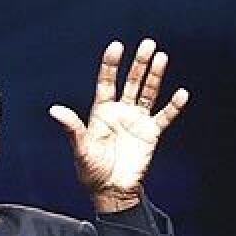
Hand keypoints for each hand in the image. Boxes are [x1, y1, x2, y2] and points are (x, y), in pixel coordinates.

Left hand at [49, 39, 188, 211]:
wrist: (111, 191)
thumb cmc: (91, 170)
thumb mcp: (80, 148)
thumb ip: (71, 127)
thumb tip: (54, 109)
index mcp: (101, 111)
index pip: (107, 81)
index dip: (111, 64)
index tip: (117, 46)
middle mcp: (120, 111)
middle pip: (131, 81)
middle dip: (139, 63)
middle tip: (148, 44)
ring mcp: (137, 121)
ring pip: (148, 92)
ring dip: (155, 76)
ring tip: (162, 57)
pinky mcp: (151, 134)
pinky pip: (164, 117)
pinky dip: (173, 106)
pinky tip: (181, 94)